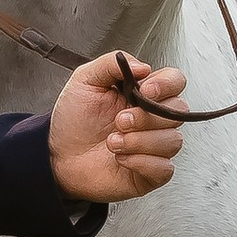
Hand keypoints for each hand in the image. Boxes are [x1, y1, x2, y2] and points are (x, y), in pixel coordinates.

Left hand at [49, 53, 187, 203]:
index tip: (146, 90)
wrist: (58, 154)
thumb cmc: (74, 120)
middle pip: (178, 112)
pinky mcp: (151, 172)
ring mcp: (155, 146)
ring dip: (138, 141)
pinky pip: (164, 168)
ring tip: (112, 142)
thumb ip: (111, 63)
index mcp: (144, 94)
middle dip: (146, 117)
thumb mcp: (85, 81)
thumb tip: (143, 66)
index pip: (175, 81)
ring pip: (172, 141)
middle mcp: (154, 120)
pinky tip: (120, 159)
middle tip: (118, 121)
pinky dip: (140, 162)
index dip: (166, 85)